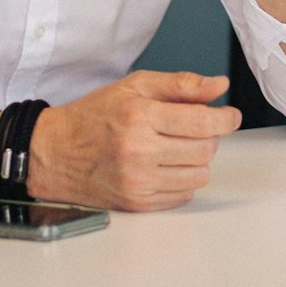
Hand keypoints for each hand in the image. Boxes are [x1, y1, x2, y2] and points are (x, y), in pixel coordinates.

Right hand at [28, 70, 242, 210]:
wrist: (54, 152)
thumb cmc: (94, 116)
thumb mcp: (135, 86)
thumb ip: (181, 84)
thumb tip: (219, 86)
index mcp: (140, 116)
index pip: (203, 121)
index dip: (226, 118)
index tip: (231, 115)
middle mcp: (139, 151)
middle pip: (205, 149)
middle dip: (210, 137)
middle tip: (196, 128)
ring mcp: (137, 181)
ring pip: (199, 175)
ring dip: (198, 160)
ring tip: (178, 147)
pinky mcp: (136, 203)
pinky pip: (183, 195)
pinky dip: (183, 180)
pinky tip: (167, 165)